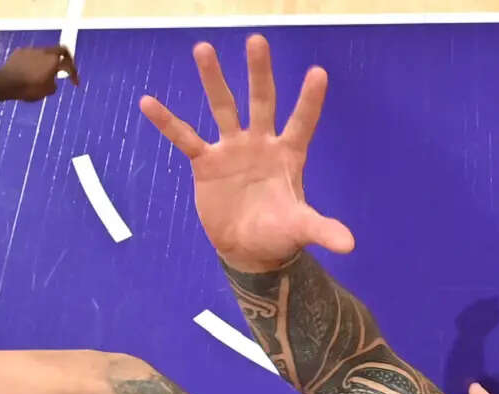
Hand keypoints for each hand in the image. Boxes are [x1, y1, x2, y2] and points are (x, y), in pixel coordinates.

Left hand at [0, 45, 79, 100]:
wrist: (6, 83)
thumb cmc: (28, 88)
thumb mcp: (46, 92)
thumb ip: (53, 85)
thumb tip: (52, 83)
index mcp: (54, 61)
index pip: (69, 65)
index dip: (74, 74)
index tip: (75, 83)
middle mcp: (44, 51)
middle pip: (60, 50)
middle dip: (65, 59)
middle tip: (65, 67)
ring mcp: (31, 50)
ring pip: (44, 52)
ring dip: (47, 60)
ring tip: (43, 71)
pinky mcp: (19, 52)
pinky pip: (31, 55)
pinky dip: (33, 61)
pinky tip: (29, 70)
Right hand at [139, 34, 353, 273]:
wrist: (248, 248)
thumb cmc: (279, 233)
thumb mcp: (300, 229)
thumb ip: (322, 229)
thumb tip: (349, 245)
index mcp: (289, 153)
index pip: (302, 122)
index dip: (309, 100)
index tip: (318, 72)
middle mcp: (261, 142)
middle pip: (261, 101)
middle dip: (259, 72)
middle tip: (256, 40)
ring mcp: (232, 148)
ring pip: (223, 107)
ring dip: (212, 79)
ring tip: (203, 48)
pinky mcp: (206, 163)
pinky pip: (184, 138)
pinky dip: (166, 122)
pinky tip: (148, 102)